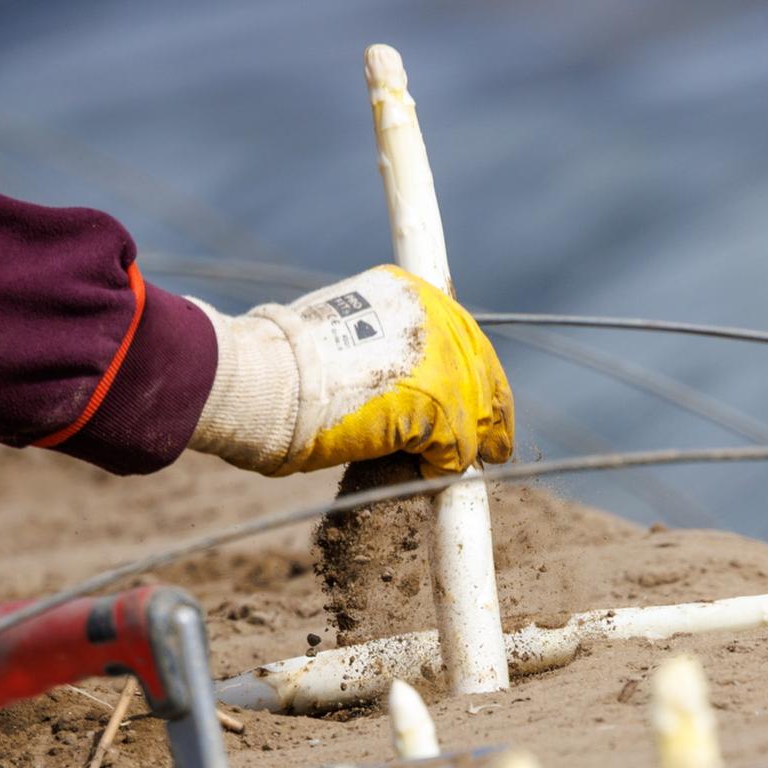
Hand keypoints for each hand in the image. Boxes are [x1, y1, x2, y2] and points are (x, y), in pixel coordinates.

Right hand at [186, 265, 511, 476]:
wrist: (271, 381)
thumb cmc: (284, 368)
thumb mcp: (342, 337)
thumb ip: (380, 351)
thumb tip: (395, 386)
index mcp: (409, 294)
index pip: (460, 336)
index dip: (474, 374)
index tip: (483, 402)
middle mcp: (434, 316)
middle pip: (481, 371)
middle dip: (490, 414)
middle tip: (496, 448)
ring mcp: (444, 358)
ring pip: (475, 411)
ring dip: (464, 444)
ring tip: (455, 466)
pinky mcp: (443, 405)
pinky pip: (458, 446)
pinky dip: (446, 466)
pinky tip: (429, 473)